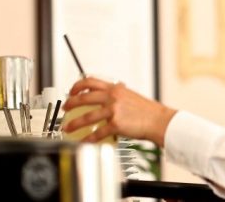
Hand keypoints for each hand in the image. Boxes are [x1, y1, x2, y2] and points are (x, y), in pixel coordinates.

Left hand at [62, 77, 176, 145]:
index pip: (91, 81)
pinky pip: (98, 132)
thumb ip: (118, 93)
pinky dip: (88, 138)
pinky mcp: (116, 124)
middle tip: (65, 108)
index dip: (77, 85)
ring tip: (67, 128)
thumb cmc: (147, 110)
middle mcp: (113, 97)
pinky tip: (84, 141)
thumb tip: (110, 92)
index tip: (72, 91)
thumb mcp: (131, 95)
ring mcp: (114, 110)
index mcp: (115, 88)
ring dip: (74, 123)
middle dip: (70, 103)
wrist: (158, 120)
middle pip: (84, 98)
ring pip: (87, 116)